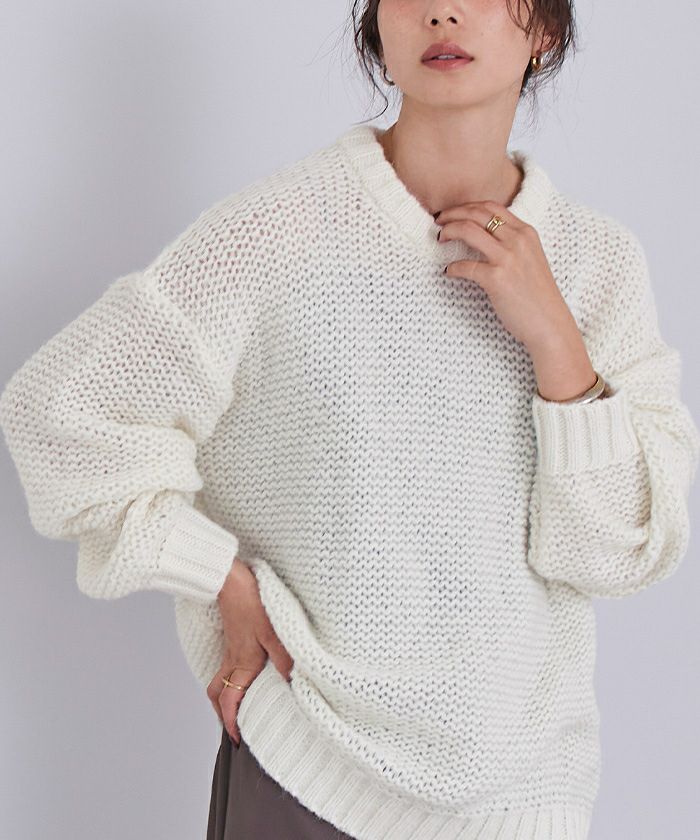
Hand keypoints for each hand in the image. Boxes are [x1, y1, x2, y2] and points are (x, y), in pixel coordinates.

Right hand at [206, 556, 294, 746]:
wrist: (229, 578)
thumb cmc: (252, 601)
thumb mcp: (275, 630)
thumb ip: (283, 657)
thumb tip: (291, 682)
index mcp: (243, 662)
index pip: (231, 701)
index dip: (232, 723)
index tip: (237, 739)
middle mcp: (232, 659)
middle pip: (217, 695)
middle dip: (222, 715)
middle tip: (232, 728)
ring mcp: (230, 647)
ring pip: (218, 680)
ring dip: (223, 697)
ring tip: (233, 707)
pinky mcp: (232, 636)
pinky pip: (225, 666)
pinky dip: (228, 678)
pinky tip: (241, 674)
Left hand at [436, 200, 580, 352]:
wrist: (550, 324)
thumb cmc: (538, 297)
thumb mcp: (531, 259)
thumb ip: (513, 244)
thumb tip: (484, 238)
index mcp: (526, 232)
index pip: (491, 207)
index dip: (466, 207)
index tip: (452, 214)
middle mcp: (518, 240)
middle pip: (476, 213)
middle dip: (452, 214)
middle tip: (438, 221)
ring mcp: (508, 258)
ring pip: (468, 230)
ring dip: (448, 231)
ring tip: (440, 239)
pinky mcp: (497, 278)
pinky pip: (465, 266)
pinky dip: (452, 267)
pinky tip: (449, 272)